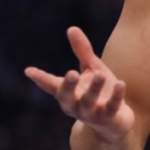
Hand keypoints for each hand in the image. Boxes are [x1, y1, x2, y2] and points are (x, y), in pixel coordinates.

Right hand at [24, 26, 135, 141]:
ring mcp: (91, 114)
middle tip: (71, 73)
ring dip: (94, 89)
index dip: (40, 79)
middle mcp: (75, 105)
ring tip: (99, 74)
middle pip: (66, 97)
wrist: (117, 122)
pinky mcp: (109, 118)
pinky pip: (112, 107)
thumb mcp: (91, 69)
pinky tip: (121, 83)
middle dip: (67, 86)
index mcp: (67, 93)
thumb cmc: (100, 92)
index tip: (29, 71)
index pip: (51, 85)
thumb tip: (71, 28)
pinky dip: (116, 96)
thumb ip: (82, 51)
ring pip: (89, 102)